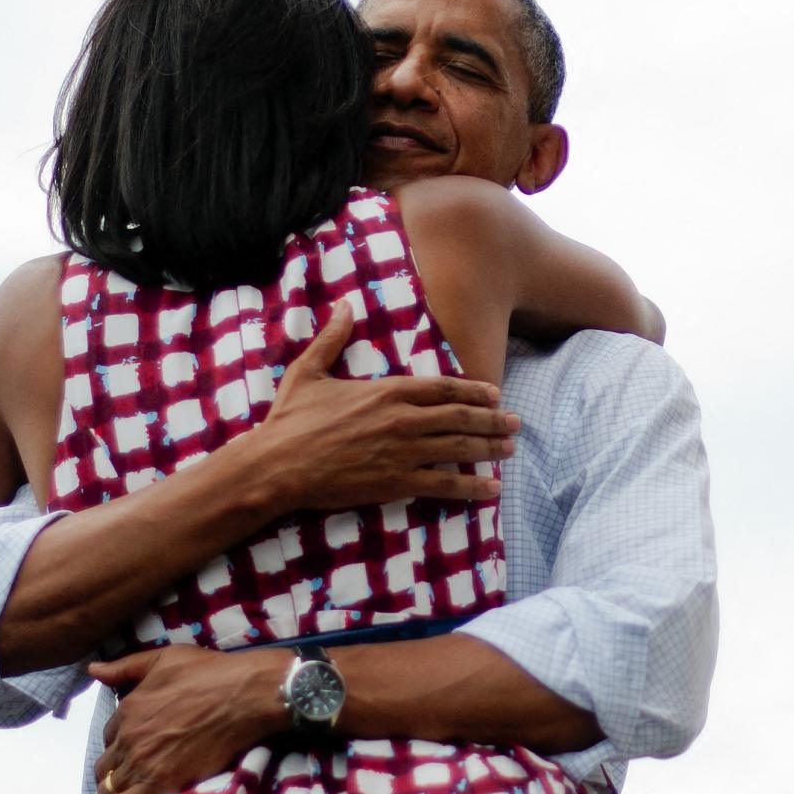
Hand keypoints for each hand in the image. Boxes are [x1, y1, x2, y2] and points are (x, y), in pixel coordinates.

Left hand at [78, 646, 285, 793]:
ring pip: (110, 788)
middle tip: (120, 784)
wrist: (243, 696)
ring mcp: (141, 762)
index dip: (119, 742)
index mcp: (128, 709)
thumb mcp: (164, 659)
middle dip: (112, 773)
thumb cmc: (210, 673)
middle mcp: (128, 737)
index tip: (128, 750)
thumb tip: (92, 668)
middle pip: (107, 764)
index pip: (111, 734)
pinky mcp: (158, 784)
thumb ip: (125, 667)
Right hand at [243, 306, 515, 516]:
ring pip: (459, 448)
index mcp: (387, 391)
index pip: (444, 387)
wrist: (276, 466)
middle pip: (461, 417)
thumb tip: (344, 305)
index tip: (495, 394)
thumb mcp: (309, 371)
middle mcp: (402, 419)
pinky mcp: (396, 482)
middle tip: (517, 423)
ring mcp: (402, 452)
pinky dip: (471, 487)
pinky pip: (444, 484)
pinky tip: (491, 489)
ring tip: (511, 449)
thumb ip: (332, 338)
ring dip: (490, 448)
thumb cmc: (290, 420)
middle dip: (493, 420)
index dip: (474, 390)